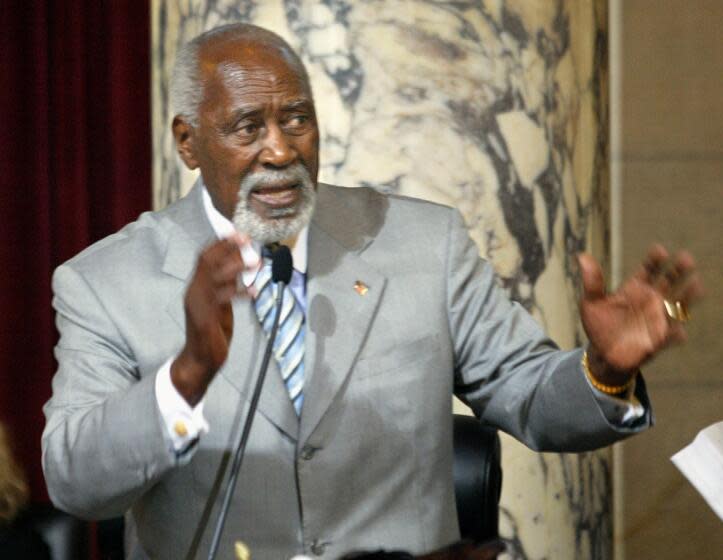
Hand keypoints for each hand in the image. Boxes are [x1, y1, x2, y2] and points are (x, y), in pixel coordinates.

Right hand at [171, 234, 255, 405]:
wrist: (200, 360)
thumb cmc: (211, 332)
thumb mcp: (220, 304)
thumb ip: (227, 287)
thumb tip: (240, 267)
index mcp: (197, 286)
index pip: (204, 257)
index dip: (221, 243)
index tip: (239, 233)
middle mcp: (194, 292)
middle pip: (207, 261)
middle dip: (228, 248)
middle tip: (248, 240)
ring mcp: (197, 305)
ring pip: (215, 277)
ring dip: (237, 267)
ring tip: (258, 263)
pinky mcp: (204, 319)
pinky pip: (222, 300)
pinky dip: (240, 293)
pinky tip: (255, 291)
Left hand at [578, 245, 703, 385]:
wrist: (603, 354)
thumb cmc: (598, 325)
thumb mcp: (591, 302)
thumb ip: (592, 281)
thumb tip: (581, 256)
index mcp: (635, 288)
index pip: (649, 269)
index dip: (655, 260)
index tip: (660, 251)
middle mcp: (651, 300)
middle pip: (669, 281)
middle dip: (678, 270)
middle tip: (687, 258)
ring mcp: (657, 319)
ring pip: (677, 304)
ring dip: (688, 295)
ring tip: (696, 284)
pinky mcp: (658, 340)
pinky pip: (671, 336)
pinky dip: (675, 334)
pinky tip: (678, 333)